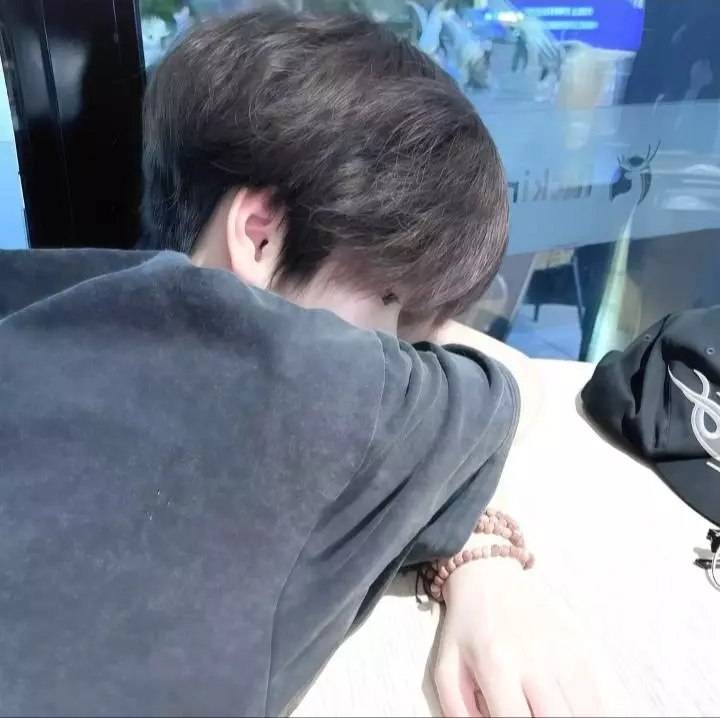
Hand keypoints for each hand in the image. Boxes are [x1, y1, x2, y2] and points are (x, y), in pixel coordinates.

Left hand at [434, 559, 604, 716]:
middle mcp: (533, 657)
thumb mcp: (447, 669)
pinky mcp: (580, 648)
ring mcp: (562, 652)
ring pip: (583, 714)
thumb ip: (459, 713)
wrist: (489, 577)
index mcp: (496, 663)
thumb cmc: (465, 629)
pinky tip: (570, 713)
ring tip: (548, 714)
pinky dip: (589, 714)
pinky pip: (596, 699)